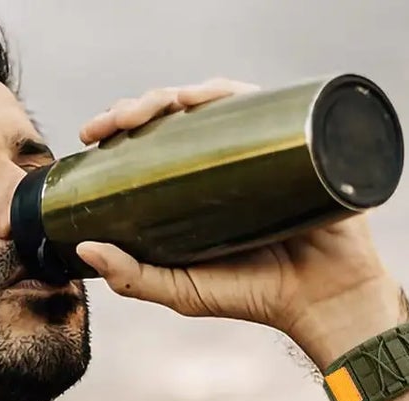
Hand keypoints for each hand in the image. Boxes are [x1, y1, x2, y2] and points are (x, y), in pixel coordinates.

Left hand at [73, 79, 402, 352]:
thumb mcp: (182, 291)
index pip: (151, 143)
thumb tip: (84, 246)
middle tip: (109, 124)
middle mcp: (225, 159)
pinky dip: (227, 93)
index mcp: (194, 185)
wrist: (324, 299)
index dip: (118, 130)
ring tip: (147, 109)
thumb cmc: (254, 295)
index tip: (90, 135)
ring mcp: (259, 146)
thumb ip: (132, 277)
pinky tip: (200, 98)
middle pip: (175, 115)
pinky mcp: (294, 139)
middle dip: (137, 107)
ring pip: (211, 100)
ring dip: (174, 93)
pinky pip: (259, 102)